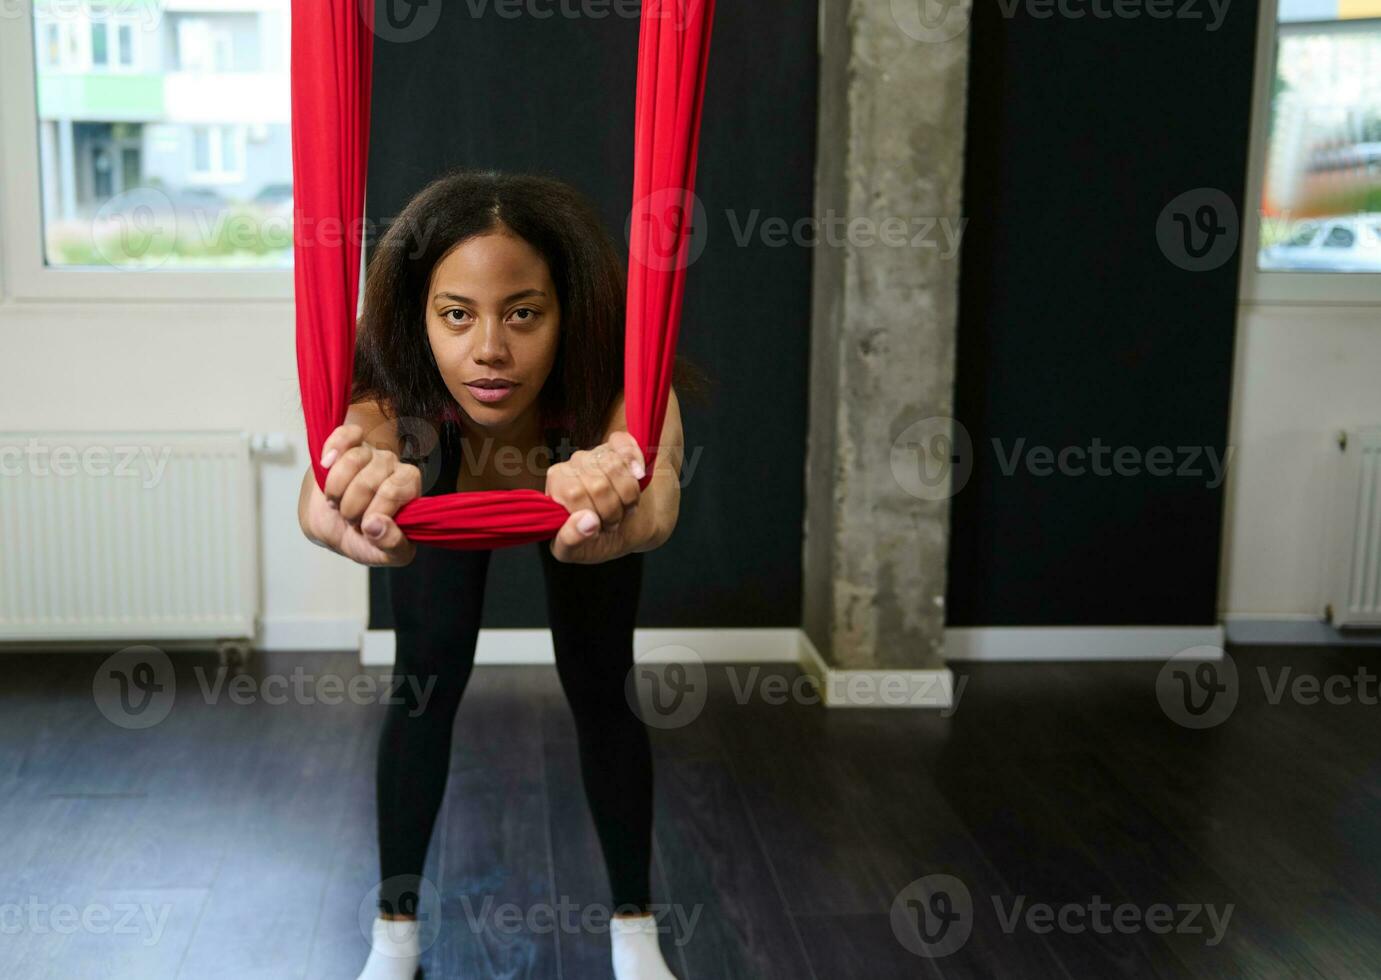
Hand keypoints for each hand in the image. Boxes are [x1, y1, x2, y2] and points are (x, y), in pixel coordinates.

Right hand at [301, 423, 420, 566]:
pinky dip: (334, 448)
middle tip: (348, 517)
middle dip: (351, 506)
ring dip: (335, 488)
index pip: (397, 491)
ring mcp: (372, 453)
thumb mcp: (381, 555)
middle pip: (371, 478)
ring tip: (336, 501)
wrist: (331, 527)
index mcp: (409, 493)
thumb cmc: (362, 540)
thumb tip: (377, 525)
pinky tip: (326, 464)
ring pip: (354, 459)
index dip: (376, 511)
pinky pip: (346, 434)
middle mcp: (395, 469)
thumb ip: (391, 546)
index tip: (365, 527)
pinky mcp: (351, 443)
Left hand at [545, 431, 647, 563]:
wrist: (628, 528)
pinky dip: (635, 462)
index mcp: (556, 486)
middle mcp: (573, 465)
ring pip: (616, 467)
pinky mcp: (617, 446)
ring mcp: (596, 453)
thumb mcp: (576, 551)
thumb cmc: (595, 539)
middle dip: (612, 510)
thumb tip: (586, 521)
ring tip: (624, 508)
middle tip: (613, 522)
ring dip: (629, 495)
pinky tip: (638, 475)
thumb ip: (570, 540)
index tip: (598, 528)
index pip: (574, 493)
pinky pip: (626, 445)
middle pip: (598, 484)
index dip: (593, 516)